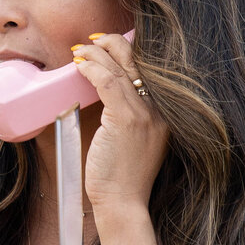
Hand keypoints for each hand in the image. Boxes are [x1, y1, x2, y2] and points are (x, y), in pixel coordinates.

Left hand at [71, 32, 167, 222]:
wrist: (124, 203)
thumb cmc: (122, 177)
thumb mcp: (134, 141)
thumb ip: (128, 116)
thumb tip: (105, 90)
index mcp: (164, 113)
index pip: (147, 69)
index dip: (126, 51)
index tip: (106, 45)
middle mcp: (159, 110)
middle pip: (137, 61)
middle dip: (112, 44)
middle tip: (91, 40)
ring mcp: (146, 114)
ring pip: (120, 68)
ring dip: (96, 54)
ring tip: (79, 50)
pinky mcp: (127, 120)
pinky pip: (109, 82)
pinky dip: (93, 69)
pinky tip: (80, 66)